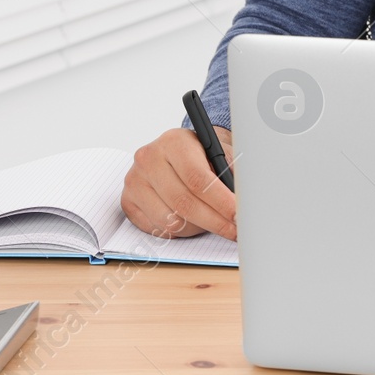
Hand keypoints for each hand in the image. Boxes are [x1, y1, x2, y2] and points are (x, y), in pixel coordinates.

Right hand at [121, 126, 236, 239]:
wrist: (178, 150)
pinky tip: (192, 221)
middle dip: (215, 221)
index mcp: (174, 142)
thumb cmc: (202, 154)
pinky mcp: (128, 201)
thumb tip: (247, 203)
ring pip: (170, 220)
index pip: (198, 179)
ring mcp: (134, 181)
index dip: (221, 202)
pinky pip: (157, 229)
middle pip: (184, 203)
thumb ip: (232, 173)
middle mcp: (149, 159)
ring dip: (198, 228)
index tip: (239, 216)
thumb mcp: (221, 153)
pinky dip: (179, 232)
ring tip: (214, 222)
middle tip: (235, 230)